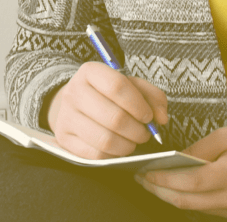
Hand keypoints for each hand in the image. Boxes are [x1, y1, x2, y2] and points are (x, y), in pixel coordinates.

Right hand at [46, 61, 168, 159]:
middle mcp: (74, 92)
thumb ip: (151, 96)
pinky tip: (120, 148)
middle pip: (113, 117)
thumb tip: (162, 118)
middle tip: (146, 133)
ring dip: (128, 145)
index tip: (148, 116)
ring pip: (104, 139)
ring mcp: (66, 117)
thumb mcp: (130, 84)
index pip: (117, 86)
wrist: (75, 102)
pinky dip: (113, 155)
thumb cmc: (108, 93)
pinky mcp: (63, 139)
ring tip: (135, 141)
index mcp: (90, 72)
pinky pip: (94, 155)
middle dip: (137, 130)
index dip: (138, 104)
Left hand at [137, 123, 226, 218]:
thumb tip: (175, 159)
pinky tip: (179, 188)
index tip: (145, 172)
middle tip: (143, 179)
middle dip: (161, 191)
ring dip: (173, 197)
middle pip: (187, 201)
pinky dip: (191, 200)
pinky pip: (208, 210)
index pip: (189, 183)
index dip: (163, 180)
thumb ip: (200, 148)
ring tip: (155, 182)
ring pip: (195, 208)